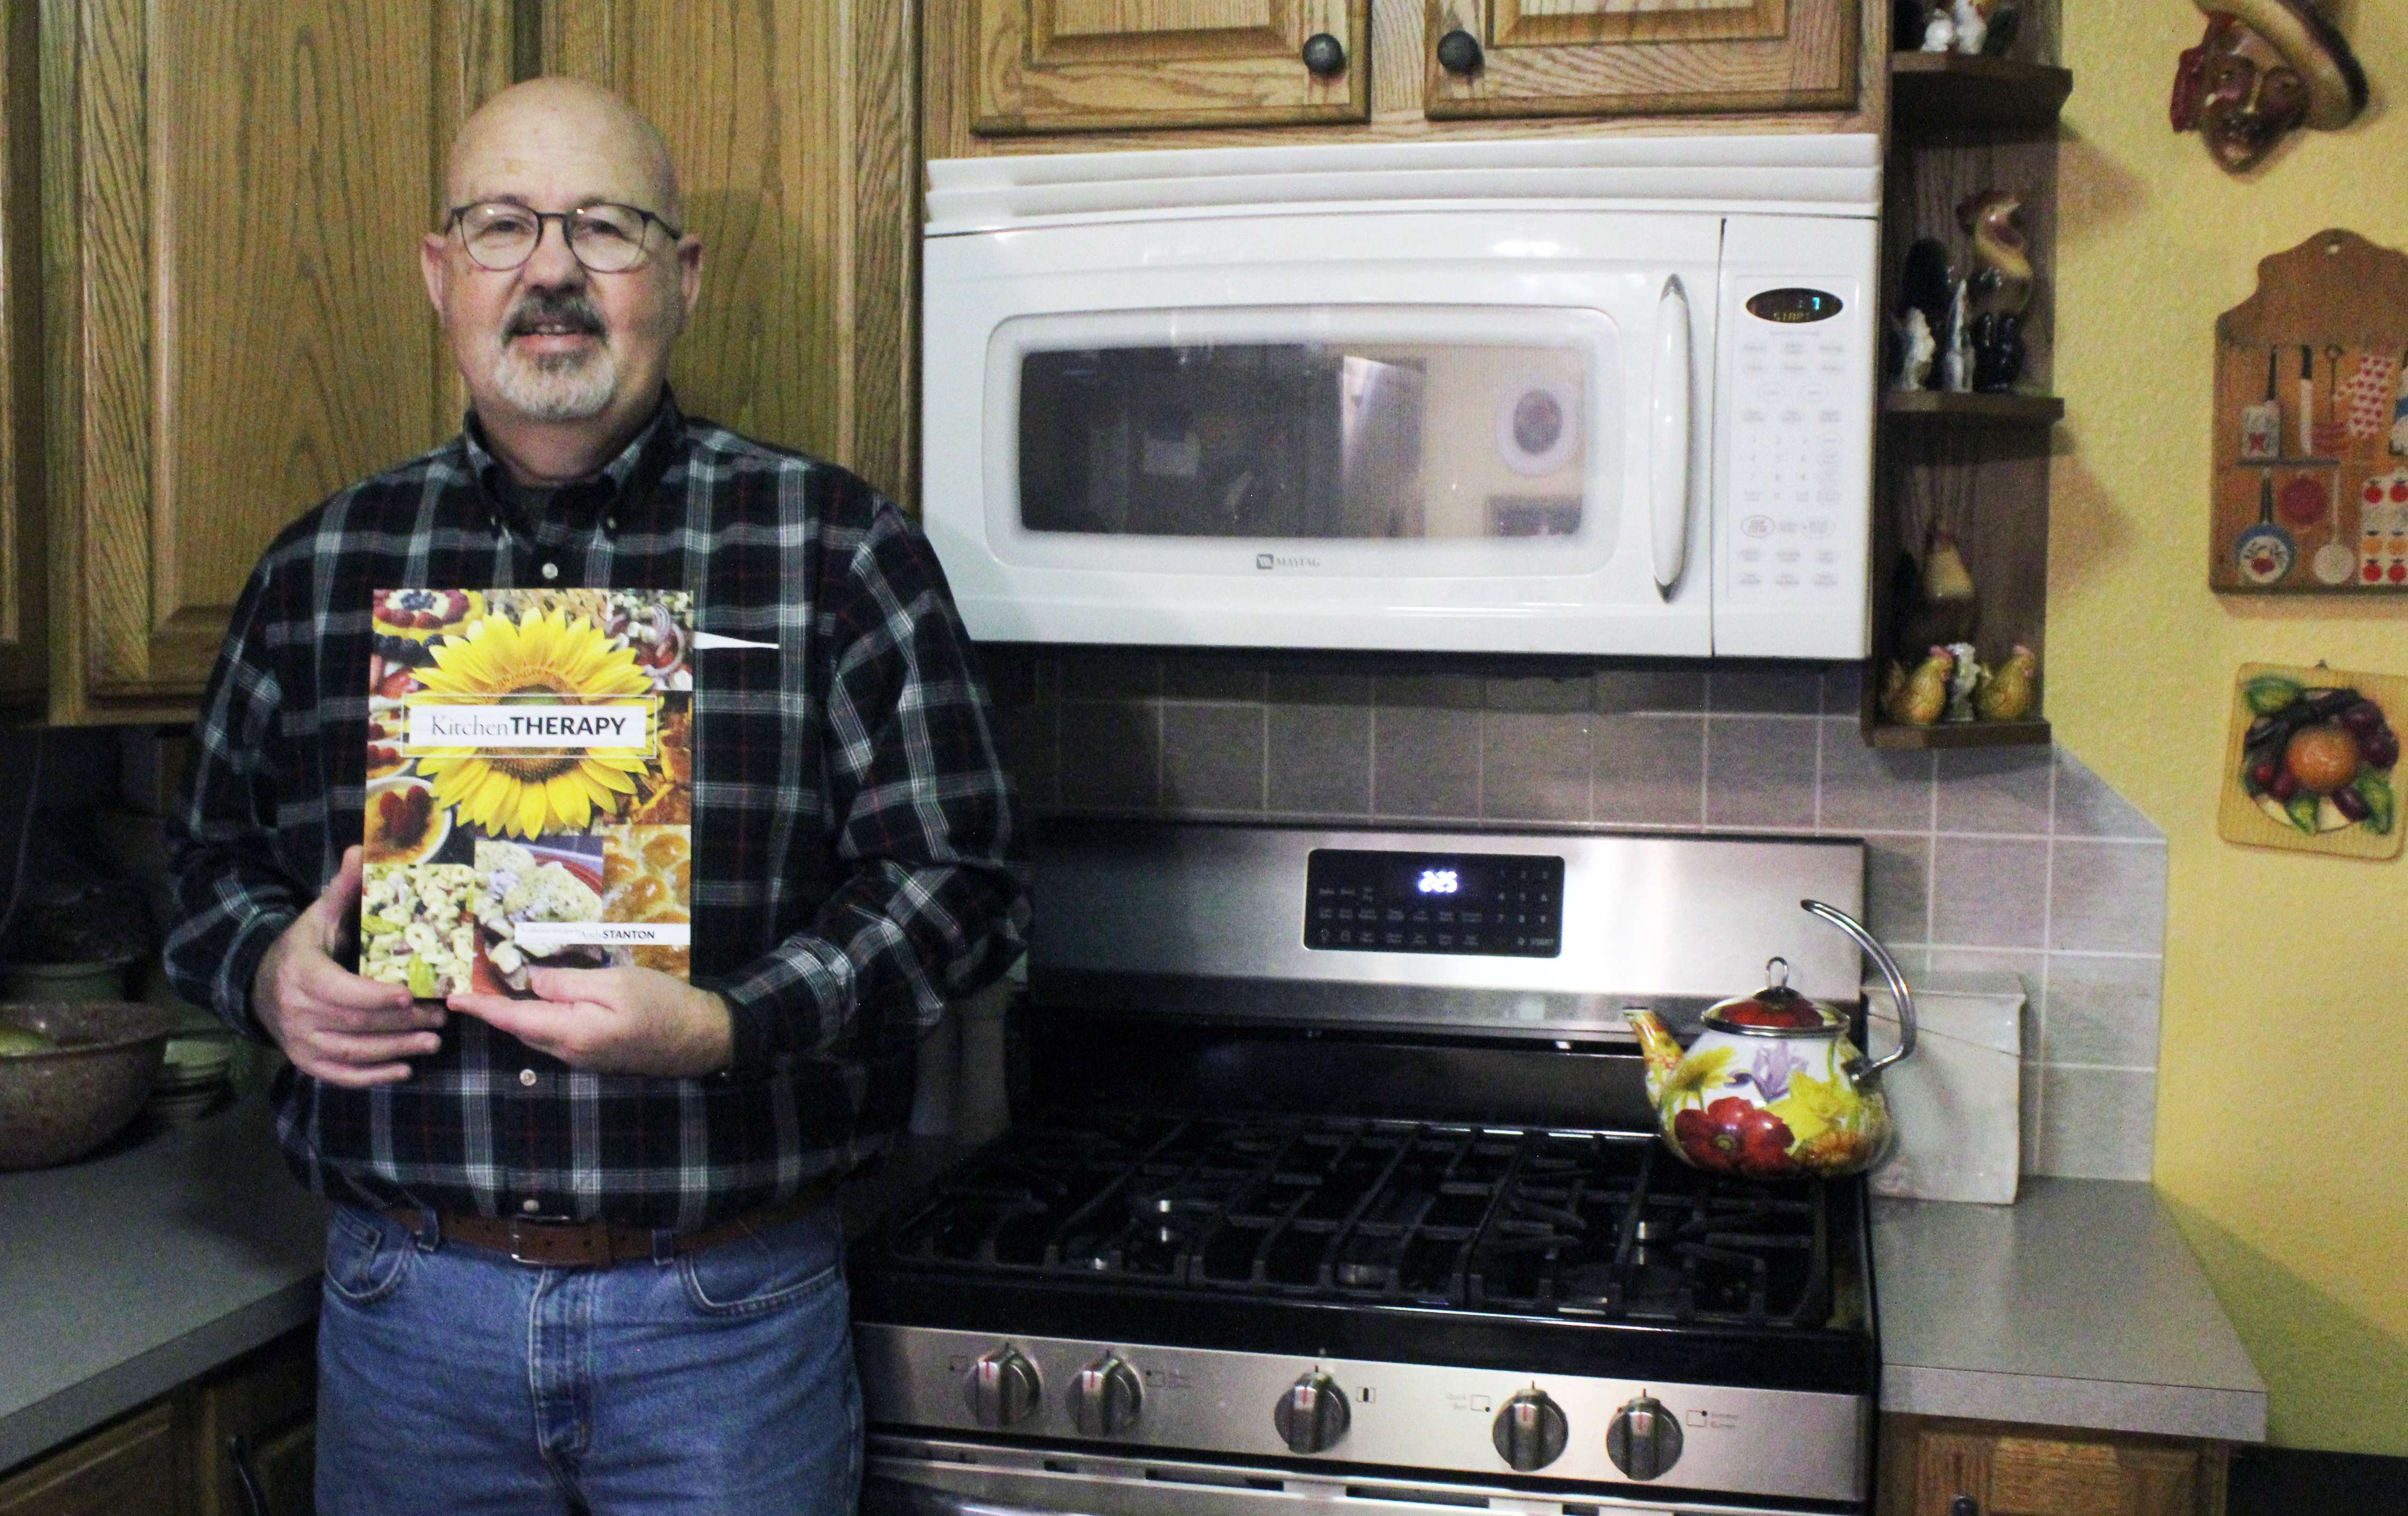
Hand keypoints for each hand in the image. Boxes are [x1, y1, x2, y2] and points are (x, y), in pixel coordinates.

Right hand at [252, 845, 447, 1086]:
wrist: (258, 983)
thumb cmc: (303, 947)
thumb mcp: (319, 916)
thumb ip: (344, 889)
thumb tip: (364, 848)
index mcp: (303, 974)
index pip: (341, 991)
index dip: (376, 996)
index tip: (411, 993)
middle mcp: (298, 1011)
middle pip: (355, 1023)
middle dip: (401, 1022)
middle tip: (440, 1017)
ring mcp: (299, 1040)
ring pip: (352, 1051)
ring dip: (395, 1050)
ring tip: (433, 1042)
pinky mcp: (304, 1060)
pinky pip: (339, 1074)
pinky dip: (372, 1077)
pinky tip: (404, 1071)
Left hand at [447, 966, 733, 1077]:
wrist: (701, 1039)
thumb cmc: (662, 1004)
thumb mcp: (614, 983)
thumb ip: (567, 982)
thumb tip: (530, 981)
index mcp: (570, 1032)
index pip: (512, 1019)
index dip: (480, 1007)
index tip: (451, 997)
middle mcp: (570, 1052)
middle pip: (521, 1029)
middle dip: (494, 1010)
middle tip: (472, 985)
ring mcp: (584, 1058)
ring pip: (539, 1034)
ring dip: (517, 1015)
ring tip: (500, 990)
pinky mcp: (598, 1057)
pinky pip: (558, 1037)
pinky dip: (541, 1019)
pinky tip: (544, 1002)